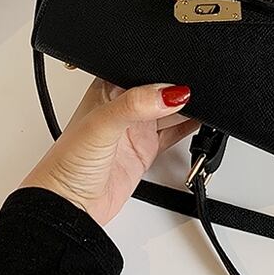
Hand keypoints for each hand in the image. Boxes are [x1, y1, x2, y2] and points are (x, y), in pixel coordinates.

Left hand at [20, 78, 198, 225]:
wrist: (68, 207)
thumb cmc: (67, 162)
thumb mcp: (101, 124)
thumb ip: (135, 104)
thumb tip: (169, 94)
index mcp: (108, 88)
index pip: (141, 69)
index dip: (162, 67)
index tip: (183, 70)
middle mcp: (124, 105)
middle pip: (160, 89)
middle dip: (178, 86)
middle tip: (199, 86)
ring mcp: (136, 128)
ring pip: (170, 110)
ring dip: (187, 106)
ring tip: (206, 100)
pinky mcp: (146, 149)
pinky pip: (174, 133)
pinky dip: (189, 127)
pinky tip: (202, 122)